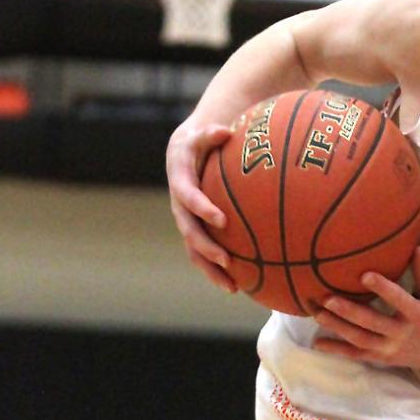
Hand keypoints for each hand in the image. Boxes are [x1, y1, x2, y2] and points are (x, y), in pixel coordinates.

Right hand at [166, 119, 236, 291]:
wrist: (185, 152)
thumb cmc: (200, 140)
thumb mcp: (201, 132)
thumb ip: (210, 133)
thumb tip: (226, 131)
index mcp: (180, 180)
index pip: (188, 197)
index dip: (202, 208)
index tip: (222, 219)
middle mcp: (179, 205)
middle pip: (189, 232)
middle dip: (206, 248)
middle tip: (227, 261)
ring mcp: (186, 220)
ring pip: (194, 250)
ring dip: (211, 270)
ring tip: (233, 288)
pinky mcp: (196, 229)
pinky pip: (204, 253)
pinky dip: (218, 269)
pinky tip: (240, 285)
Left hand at [314, 246, 419, 375]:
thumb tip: (415, 246)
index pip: (398, 300)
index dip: (382, 288)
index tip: (364, 275)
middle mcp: (404, 335)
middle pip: (371, 323)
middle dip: (347, 311)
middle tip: (325, 298)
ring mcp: (394, 349)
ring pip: (360, 340)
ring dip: (337, 327)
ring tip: (316, 313)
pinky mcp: (390, 359)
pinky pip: (360, 356)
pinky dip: (339, 350)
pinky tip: (318, 343)